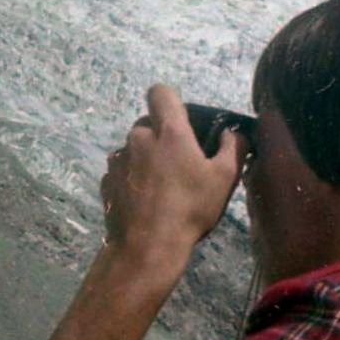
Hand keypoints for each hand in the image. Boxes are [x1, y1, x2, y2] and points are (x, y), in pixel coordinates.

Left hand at [101, 85, 245, 272]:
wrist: (147, 247)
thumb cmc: (190, 208)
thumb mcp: (225, 178)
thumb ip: (233, 147)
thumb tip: (232, 132)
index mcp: (168, 131)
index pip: (161, 92)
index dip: (172, 101)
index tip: (184, 121)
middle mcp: (138, 138)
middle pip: (147, 122)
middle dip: (161, 135)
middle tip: (180, 161)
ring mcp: (118, 160)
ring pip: (134, 147)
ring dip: (146, 157)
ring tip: (162, 186)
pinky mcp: (106, 182)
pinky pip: (122, 170)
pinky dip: (133, 178)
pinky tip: (146, 201)